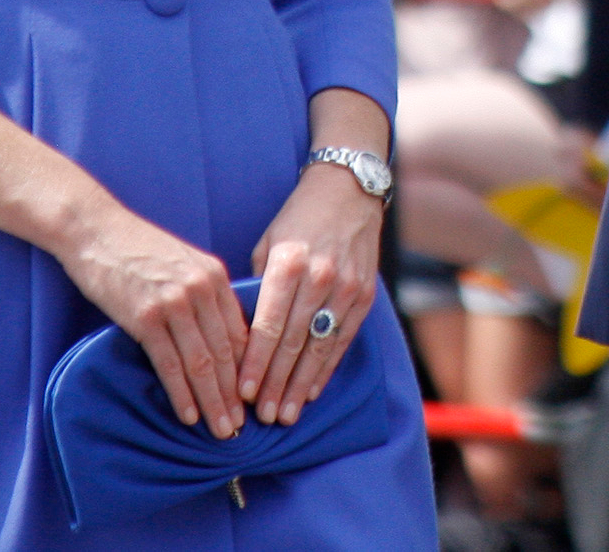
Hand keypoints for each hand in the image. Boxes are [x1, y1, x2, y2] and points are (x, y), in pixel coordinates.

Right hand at [59, 204, 251, 437]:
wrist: (96, 231)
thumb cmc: (139, 249)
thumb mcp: (185, 263)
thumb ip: (206, 294)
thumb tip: (222, 337)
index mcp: (216, 277)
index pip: (242, 333)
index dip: (249, 371)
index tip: (253, 398)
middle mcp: (201, 290)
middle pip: (226, 353)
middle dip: (236, 395)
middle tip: (243, 427)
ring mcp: (174, 304)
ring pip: (202, 363)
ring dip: (213, 402)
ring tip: (222, 430)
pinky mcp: (145, 317)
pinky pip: (169, 365)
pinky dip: (181, 394)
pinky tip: (189, 416)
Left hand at [241, 162, 386, 425]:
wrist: (349, 190)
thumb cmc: (298, 219)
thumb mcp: (269, 243)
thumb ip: (258, 286)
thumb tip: (243, 334)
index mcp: (289, 263)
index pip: (269, 325)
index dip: (255, 363)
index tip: (243, 392)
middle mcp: (320, 277)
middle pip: (294, 343)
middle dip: (276, 384)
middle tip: (262, 417)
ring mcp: (347, 288)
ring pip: (320, 348)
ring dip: (301, 386)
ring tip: (286, 415)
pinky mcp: (365, 294)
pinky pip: (343, 340)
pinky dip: (327, 368)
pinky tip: (312, 391)